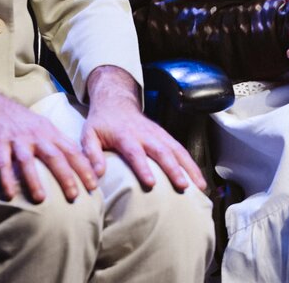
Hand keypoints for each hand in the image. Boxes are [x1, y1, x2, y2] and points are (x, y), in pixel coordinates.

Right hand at [0, 73, 98, 203]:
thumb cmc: (21, 120)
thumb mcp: (44, 127)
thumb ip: (59, 143)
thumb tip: (79, 160)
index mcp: (50, 133)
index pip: (72, 151)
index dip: (84, 168)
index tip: (94, 185)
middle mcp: (36, 136)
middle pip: (54, 156)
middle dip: (66, 176)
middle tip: (75, 196)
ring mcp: (17, 140)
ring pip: (28, 160)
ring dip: (35, 179)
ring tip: (41, 199)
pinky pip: (3, 163)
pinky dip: (6, 178)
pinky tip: (9, 195)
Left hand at [81, 65, 207, 192]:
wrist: (116, 101)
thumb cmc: (101, 122)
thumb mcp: (89, 135)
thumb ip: (91, 154)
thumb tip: (96, 175)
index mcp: (125, 135)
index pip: (135, 153)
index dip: (143, 168)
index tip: (151, 183)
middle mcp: (145, 134)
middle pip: (162, 151)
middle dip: (174, 169)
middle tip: (183, 186)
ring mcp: (158, 134)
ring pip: (177, 150)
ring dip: (189, 168)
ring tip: (199, 187)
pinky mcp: (165, 136)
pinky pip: (181, 150)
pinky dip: (192, 164)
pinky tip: (199, 180)